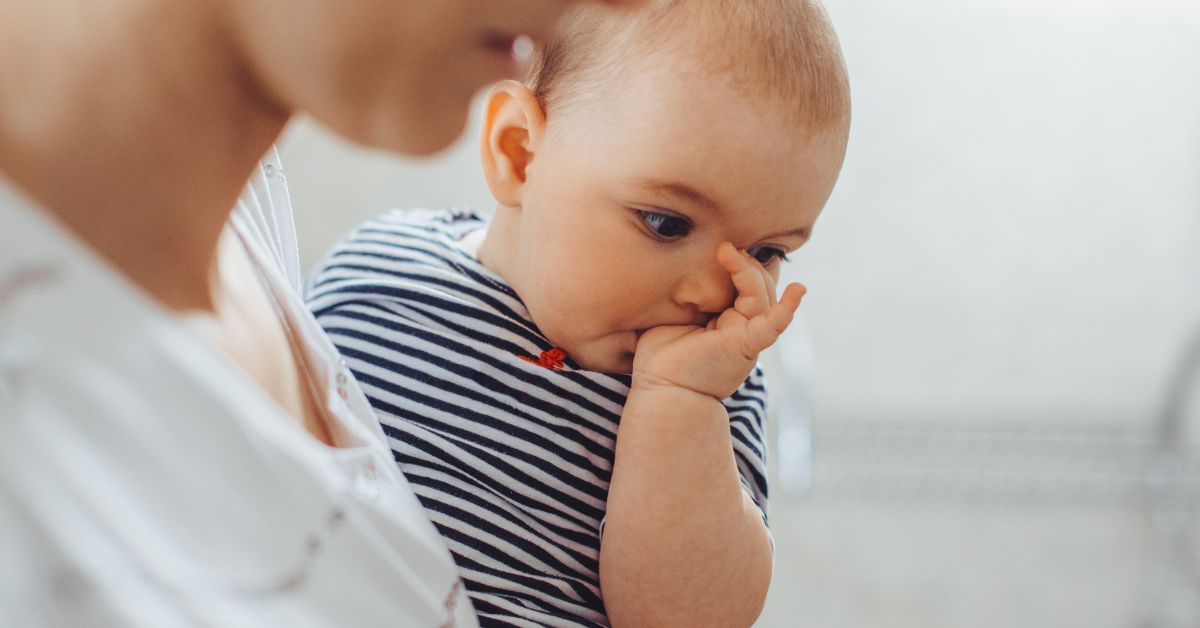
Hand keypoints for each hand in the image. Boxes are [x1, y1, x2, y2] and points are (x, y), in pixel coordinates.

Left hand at [632, 242, 805, 399]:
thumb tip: (670, 264)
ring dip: (749, 271)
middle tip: (725, 247)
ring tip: (728, 253)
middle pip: (758, 287)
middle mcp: (742, 327)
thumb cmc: (661, 359)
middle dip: (745, 264)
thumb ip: (680, 295)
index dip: (740, 263)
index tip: (721, 245)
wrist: (663, 392)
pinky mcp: (747, 346)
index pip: (744, 285)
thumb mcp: (669, 316)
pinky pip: (773, 326)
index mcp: (727, 320)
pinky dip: (787, 309)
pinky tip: (799, 290)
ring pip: (763, 297)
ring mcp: (747, 336)